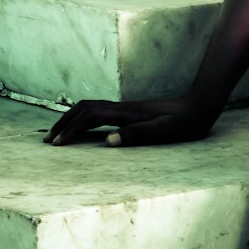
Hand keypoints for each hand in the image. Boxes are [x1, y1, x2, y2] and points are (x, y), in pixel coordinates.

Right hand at [45, 95, 217, 147]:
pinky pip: (99, 111)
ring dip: (72, 118)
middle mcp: (123, 107)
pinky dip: (83, 117)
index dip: (71, 130)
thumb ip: (137, 135)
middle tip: (48, 140)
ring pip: (90, 107)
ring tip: (59, 134)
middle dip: (64, 122)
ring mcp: (126, 107)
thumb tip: (108, 142)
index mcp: (127, 113)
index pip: (90, 118)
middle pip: (84, 108)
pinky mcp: (130, 110)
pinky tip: (84, 128)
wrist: (200, 104)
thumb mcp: (165, 131)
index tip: (56, 144)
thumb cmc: (185, 121)